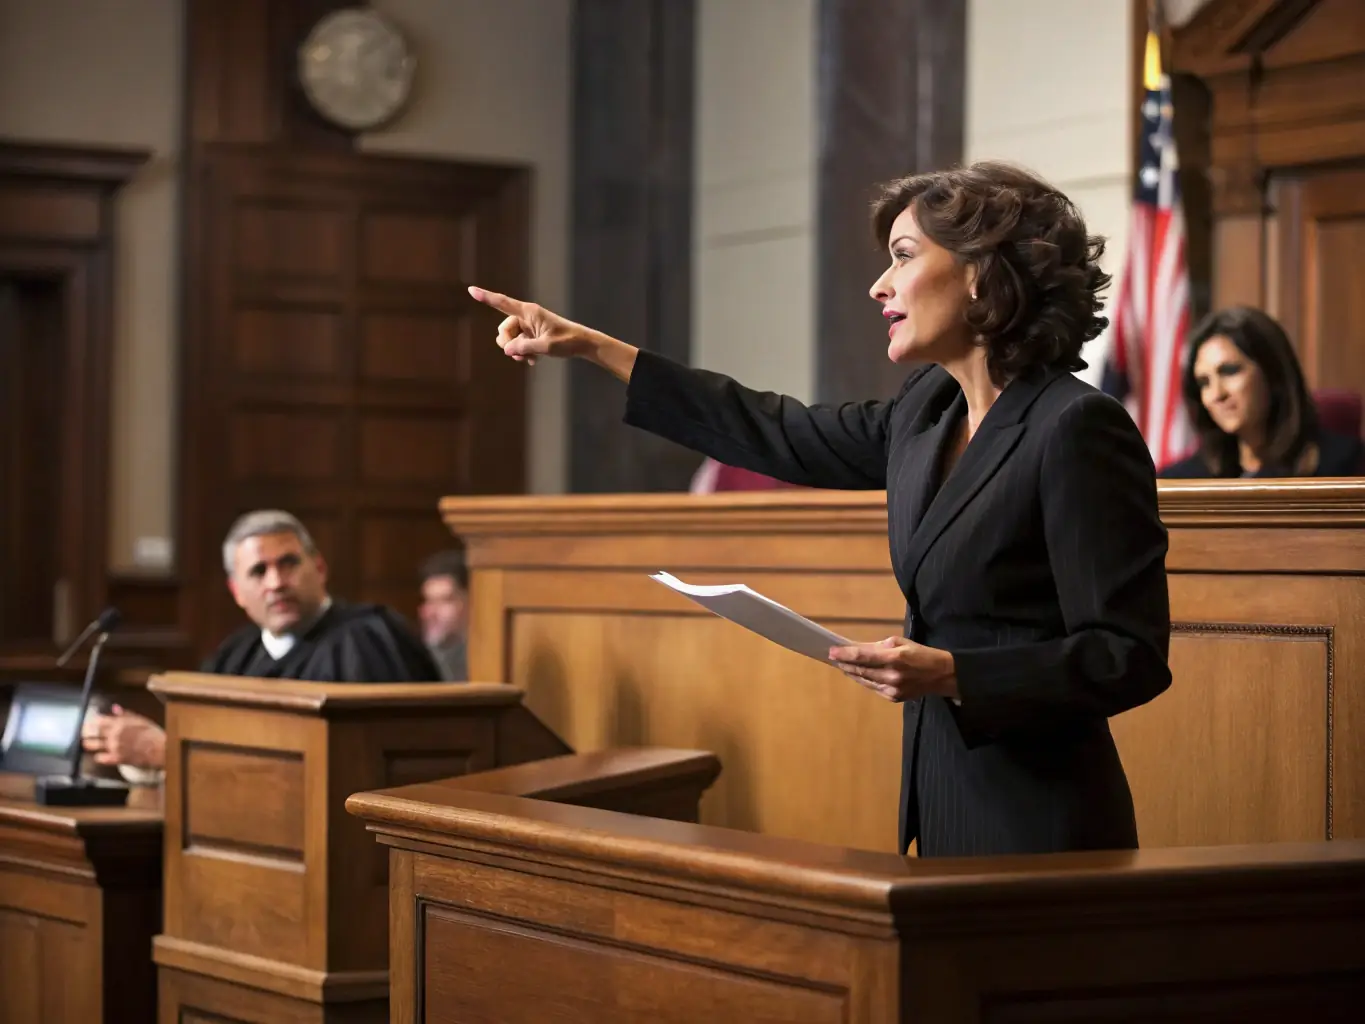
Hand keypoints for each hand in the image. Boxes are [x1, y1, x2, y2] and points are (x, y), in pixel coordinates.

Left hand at [81, 706, 166, 768]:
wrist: (160, 749)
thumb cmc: (152, 733)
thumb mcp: (140, 720)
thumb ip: (125, 714)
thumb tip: (114, 708)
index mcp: (120, 723)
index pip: (99, 720)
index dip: (91, 721)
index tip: (88, 722)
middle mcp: (114, 734)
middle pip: (93, 732)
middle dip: (86, 732)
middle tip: (84, 733)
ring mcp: (114, 747)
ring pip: (93, 745)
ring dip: (88, 744)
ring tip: (86, 744)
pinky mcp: (116, 758)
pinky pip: (101, 758)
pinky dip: (98, 757)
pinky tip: (99, 756)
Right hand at [467, 286, 600, 365]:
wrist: (582, 344)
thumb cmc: (567, 341)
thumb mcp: (546, 346)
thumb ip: (525, 348)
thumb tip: (507, 350)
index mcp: (529, 312)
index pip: (503, 302)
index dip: (486, 297)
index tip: (470, 290)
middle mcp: (526, 317)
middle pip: (503, 329)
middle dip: (508, 344)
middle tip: (521, 354)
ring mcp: (528, 327)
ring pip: (509, 340)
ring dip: (516, 351)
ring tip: (531, 358)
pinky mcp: (531, 335)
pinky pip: (517, 345)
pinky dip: (522, 354)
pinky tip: (535, 360)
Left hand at [828, 637, 958, 702]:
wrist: (940, 675)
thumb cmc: (920, 654)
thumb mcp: (900, 642)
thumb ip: (878, 647)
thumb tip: (858, 649)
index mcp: (894, 658)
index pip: (863, 656)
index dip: (845, 654)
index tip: (831, 651)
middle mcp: (891, 675)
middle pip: (860, 670)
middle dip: (845, 663)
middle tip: (833, 657)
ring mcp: (892, 689)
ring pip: (864, 681)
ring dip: (852, 672)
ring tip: (842, 665)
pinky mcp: (893, 697)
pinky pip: (873, 688)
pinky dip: (864, 680)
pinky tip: (858, 674)